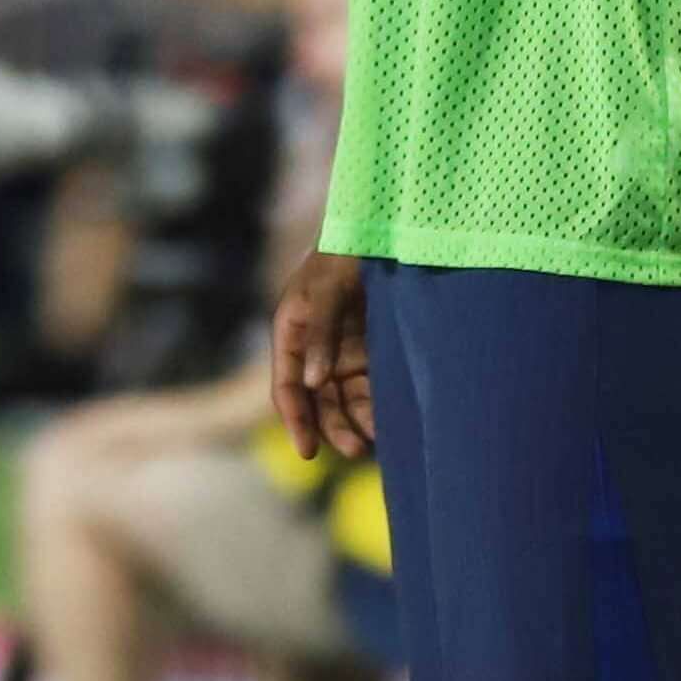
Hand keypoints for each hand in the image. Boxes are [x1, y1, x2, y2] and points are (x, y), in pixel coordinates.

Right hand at [269, 248, 375, 462]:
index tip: (308, 451)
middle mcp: (314, 349)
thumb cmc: (346, 252)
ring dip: (358, 421)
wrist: (384, 228)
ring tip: (379, 439)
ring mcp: (344, 352)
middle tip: (354, 449)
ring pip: (346, 399)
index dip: (295, 420)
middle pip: (317, 401)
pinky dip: (378, 406)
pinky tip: (393, 421)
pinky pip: (371, 387)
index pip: (287, 387)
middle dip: (333, 427)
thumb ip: (320, 334)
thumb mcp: (328, 288)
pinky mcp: (373, 351)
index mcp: (291, 333)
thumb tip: (313, 382)